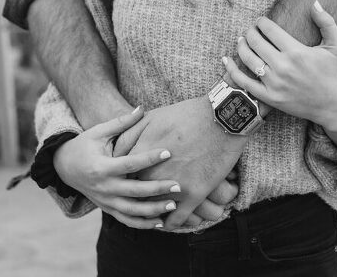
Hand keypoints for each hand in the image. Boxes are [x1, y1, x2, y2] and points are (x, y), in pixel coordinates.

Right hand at [53, 108, 180, 228]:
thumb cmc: (84, 145)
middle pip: (134, 191)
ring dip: (153, 210)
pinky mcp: (107, 209)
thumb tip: (142, 108)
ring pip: (132, 210)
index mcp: (102, 167)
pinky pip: (127, 220)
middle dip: (157, 189)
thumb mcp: (99, 132)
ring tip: (173, 205)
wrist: (63, 167)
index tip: (168, 152)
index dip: (149, 158)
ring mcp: (105, 201)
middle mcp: (104, 187)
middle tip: (178, 185)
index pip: (129, 164)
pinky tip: (162, 222)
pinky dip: (143, 223)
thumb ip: (121, 122)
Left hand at [115, 97, 248, 229]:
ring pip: (154, 210)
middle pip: (135, 195)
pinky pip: (176, 219)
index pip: (122, 177)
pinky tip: (169, 220)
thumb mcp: (151, 118)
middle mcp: (152, 175)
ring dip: (151, 213)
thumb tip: (115, 152)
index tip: (127, 180)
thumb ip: (128, 135)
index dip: (123, 179)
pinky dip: (171, 222)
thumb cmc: (186, 114)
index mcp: (139, 157)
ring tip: (152, 212)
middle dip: (135, 197)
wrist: (221, 118)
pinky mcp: (194, 195)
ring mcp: (173, 187)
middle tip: (137, 199)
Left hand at [223, 1, 336, 130]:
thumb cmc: (333, 72)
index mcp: (297, 51)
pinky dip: (231, 70)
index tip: (260, 21)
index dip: (261, 22)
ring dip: (241, 45)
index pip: (269, 29)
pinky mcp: (269, 97)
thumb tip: (314, 2)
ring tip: (242, 40)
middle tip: (251, 30)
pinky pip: (244, 82)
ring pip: (248, 59)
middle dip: (250, 32)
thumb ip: (326, 22)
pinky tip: (226, 59)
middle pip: (255, 41)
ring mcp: (274, 83)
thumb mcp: (335, 45)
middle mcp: (283, 67)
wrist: (332, 104)